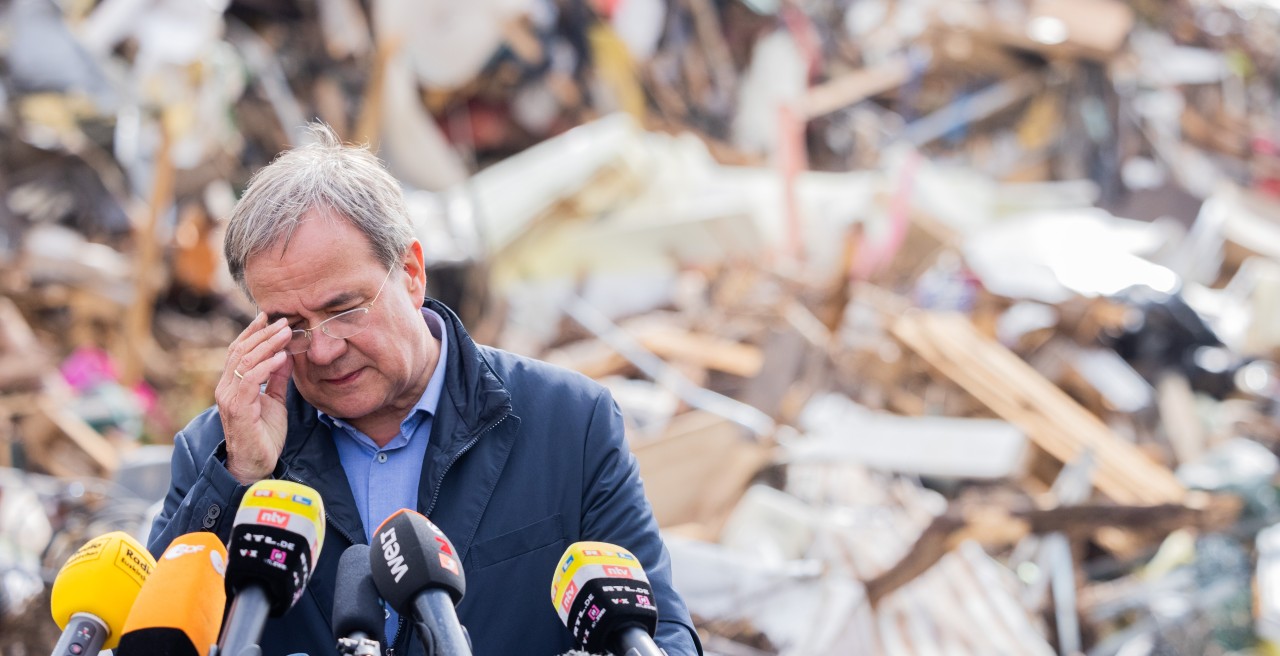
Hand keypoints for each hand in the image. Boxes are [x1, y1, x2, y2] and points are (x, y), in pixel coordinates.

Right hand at [215, 313, 293, 483]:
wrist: (256, 464)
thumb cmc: (263, 434)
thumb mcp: (274, 400)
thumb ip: (277, 379)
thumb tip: (286, 355)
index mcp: (232, 383)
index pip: (239, 350)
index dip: (252, 332)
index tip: (269, 317)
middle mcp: (226, 387)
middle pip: (241, 351)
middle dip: (263, 333)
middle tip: (283, 320)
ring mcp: (229, 397)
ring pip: (245, 361)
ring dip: (268, 344)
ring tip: (286, 332)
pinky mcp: (238, 408)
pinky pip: (251, 380)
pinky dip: (267, 366)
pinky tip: (283, 357)